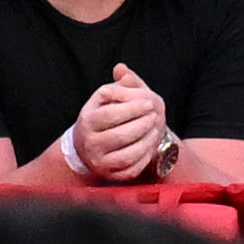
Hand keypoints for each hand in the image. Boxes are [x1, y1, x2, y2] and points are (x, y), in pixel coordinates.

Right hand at [66, 62, 175, 181]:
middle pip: (119, 135)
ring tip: (156, 129)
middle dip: (142, 125)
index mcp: (87, 119)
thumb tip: (122, 69)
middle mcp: (89, 142)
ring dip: (146, 142)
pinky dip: (143, 158)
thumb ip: (119, 83)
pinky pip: (130, 170)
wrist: (89, 144)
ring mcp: (99, 161)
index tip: (150, 102)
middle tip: (156, 116)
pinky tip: (151, 145)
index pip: (110, 114)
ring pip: (126, 155)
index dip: (132, 108)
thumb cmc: (104, 114)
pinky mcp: (109, 175)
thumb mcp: (108, 97)